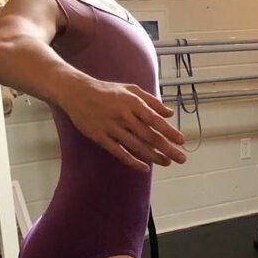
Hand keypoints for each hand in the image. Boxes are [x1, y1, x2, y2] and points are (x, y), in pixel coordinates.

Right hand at [63, 78, 186, 171]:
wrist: (76, 92)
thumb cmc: (108, 91)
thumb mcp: (131, 89)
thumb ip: (152, 102)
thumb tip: (170, 114)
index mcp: (132, 103)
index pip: (155, 120)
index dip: (169, 131)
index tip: (181, 141)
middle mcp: (123, 116)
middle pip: (149, 136)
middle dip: (167, 148)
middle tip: (181, 158)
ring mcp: (111, 128)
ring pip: (136, 146)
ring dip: (154, 156)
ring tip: (167, 162)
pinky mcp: (100, 137)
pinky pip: (119, 153)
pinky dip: (132, 162)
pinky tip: (145, 168)